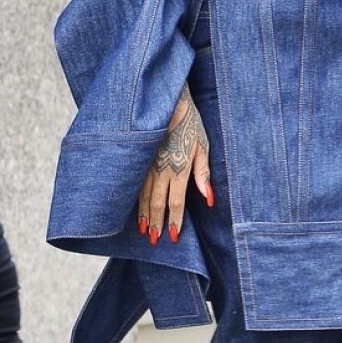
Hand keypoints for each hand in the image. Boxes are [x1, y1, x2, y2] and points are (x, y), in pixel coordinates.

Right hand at [138, 84, 213, 244]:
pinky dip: (133, 199)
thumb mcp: (203, 146)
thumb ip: (203, 174)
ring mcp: (146, 164)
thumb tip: (209, 199)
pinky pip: (134, 184)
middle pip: (157, 203)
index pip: (175, 202)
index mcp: (179, 168)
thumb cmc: (190, 123)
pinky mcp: (138, 158)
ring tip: (143, 230)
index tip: (173, 236)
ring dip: (143, 215)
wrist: (167, 101)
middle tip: (154, 240)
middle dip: (156, 223)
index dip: (174, 220)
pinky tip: (132, 207)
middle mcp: (160, 169)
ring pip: (142, 195)